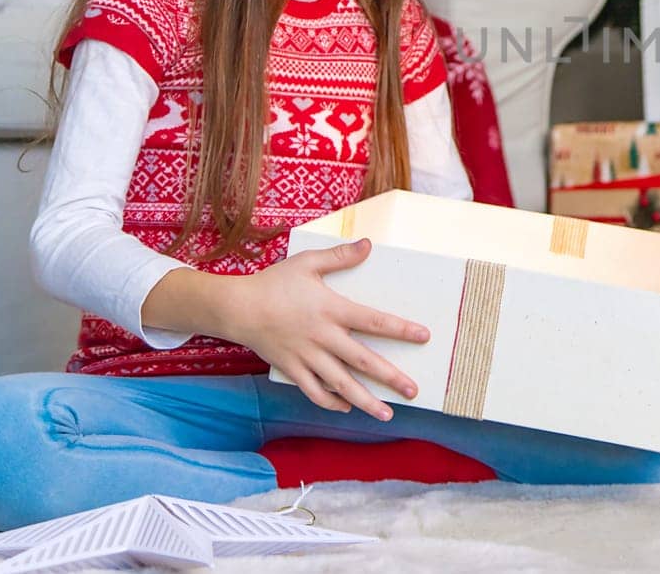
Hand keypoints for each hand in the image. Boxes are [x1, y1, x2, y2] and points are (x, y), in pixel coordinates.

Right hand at [223, 239, 428, 420]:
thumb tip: (369, 245)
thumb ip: (340, 256)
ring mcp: (307, 356)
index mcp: (331, 309)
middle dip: (390, 377)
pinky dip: (331, 402)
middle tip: (414, 391)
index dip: (400, 329)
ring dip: (365, 401)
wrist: (236, 308)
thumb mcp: (307, 262)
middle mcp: (323, 337)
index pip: (374, 320)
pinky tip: (347, 407)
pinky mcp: (291, 369)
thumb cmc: (274, 282)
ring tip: (387, 414)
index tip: (424, 337)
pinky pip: (314, 392)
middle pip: (363, 360)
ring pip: (341, 384)